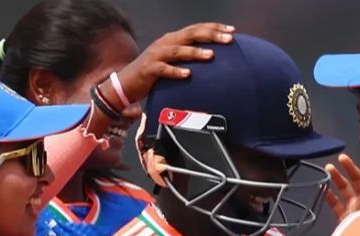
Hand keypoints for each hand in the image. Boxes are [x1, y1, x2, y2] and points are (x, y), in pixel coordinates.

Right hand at [113, 23, 234, 105]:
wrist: (127, 82)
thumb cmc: (154, 73)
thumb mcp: (173, 60)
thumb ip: (189, 57)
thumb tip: (214, 59)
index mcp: (173, 39)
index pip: (196, 29)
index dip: (214, 28)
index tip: (232, 31)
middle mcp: (166, 42)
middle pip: (190, 35)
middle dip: (210, 35)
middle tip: (228, 40)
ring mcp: (156, 55)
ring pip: (177, 50)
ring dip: (195, 52)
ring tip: (211, 55)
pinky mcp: (149, 69)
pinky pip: (163, 69)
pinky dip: (176, 71)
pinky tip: (188, 74)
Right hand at [324, 154, 359, 220]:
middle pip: (356, 180)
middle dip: (349, 168)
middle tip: (341, 158)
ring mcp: (355, 207)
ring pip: (344, 189)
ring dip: (336, 178)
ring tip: (328, 168)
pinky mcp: (346, 218)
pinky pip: (336, 206)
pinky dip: (330, 198)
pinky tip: (323, 190)